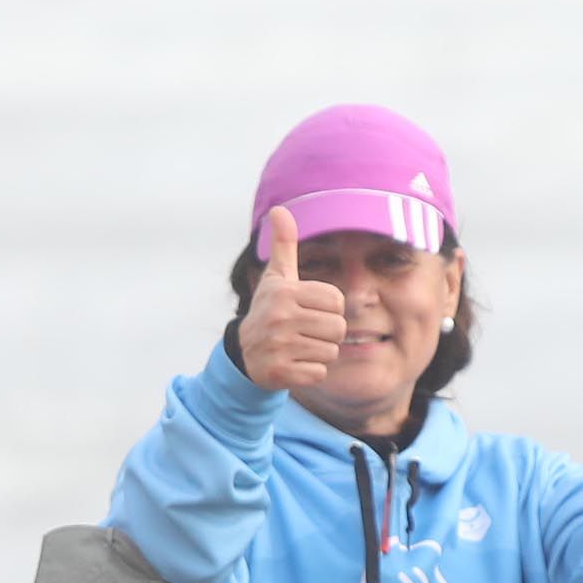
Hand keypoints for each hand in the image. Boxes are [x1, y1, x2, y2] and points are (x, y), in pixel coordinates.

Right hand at [237, 207, 346, 390]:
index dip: (329, 308)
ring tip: (299, 345)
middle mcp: (279, 318)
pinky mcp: (280, 373)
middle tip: (305, 330)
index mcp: (284, 293)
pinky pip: (319, 373)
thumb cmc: (269, 310)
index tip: (309, 309)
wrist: (244, 354)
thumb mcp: (276, 278)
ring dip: (319, 352)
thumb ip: (283, 245)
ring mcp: (279, 347)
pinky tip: (293, 363)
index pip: (337, 301)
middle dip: (327, 332)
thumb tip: (279, 209)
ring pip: (330, 352)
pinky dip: (310, 371)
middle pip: (338, 328)